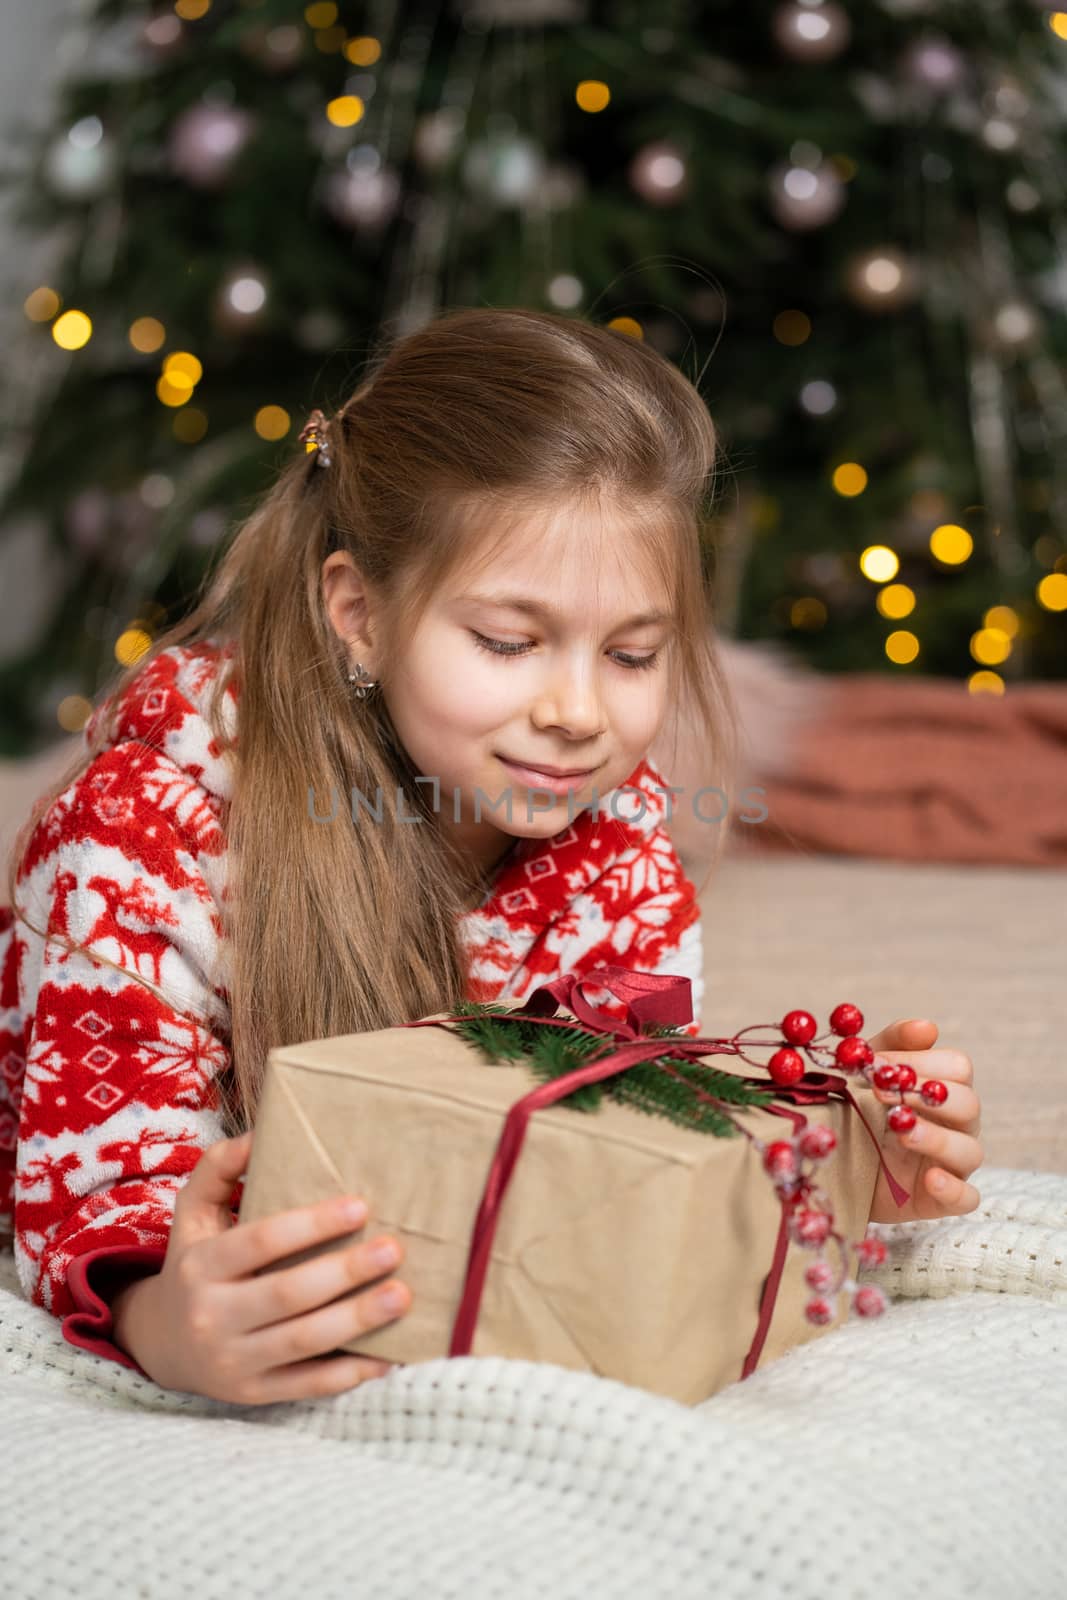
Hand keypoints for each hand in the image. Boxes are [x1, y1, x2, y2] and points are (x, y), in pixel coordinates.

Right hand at [134, 1131, 412, 1403]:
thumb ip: (220, 1167)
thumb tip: (260, 1132)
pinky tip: (389, 1356)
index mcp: (201, 1265)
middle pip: (287, 1295)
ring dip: (357, 1319)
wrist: (160, 1344)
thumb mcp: (193, 1212)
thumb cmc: (194, 1262)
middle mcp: (212, 1316)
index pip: (260, 1242)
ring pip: (303, 1342)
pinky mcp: (254, 1393)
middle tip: (394, 1249)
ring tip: (403, 1296)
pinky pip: (308, 1386)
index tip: (361, 1207)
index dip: (311, 1226)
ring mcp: (233, 1361)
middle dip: (345, 1271)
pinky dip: (350, 1374)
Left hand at [863, 1018, 982, 1224]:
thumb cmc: (856, 1110)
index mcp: (943, 1090)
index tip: (878, 1065)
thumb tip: (927, 1027)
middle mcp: (956, 1125)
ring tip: (902, 1131)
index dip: (921, 1062)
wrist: (829, 1162)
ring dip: (937, 1138)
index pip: (957, 1067)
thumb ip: (891, 1046)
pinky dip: (953, 1189)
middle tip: (884, 1094)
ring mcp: (950, 1164)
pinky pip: (967, 1197)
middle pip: (969, 1103)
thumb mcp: (865, 1073)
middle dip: (928, 1096)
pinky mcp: (938, 1199)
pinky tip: (931, 1179)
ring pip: (970, 1149)